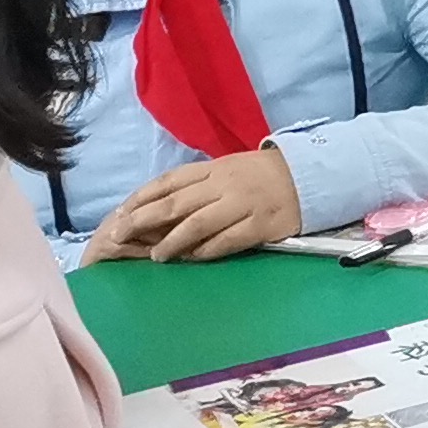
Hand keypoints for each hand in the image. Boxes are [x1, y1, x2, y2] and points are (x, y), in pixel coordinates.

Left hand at [89, 147, 305, 262]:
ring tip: (156, 256)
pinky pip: (227, 240)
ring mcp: (243, 205)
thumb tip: (159, 209)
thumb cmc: (260, 176)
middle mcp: (224, 185)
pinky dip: (205, 251)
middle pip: (175, 203)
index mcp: (213, 168)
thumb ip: (197, 186)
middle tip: (120, 236)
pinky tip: (192, 259)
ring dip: (172, 241)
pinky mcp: (261, 225)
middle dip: (143, 220)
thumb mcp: (226, 170)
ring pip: (197, 224)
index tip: (119, 213)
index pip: (168, 182)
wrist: (309, 176)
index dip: (141, 198)